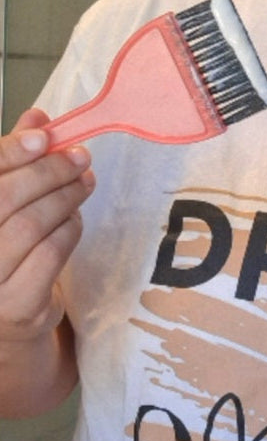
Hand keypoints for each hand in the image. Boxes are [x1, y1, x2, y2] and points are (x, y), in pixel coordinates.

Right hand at [0, 108, 93, 345]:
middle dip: (49, 172)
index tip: (44, 137)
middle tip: (80, 158)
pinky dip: (69, 230)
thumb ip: (14, 162)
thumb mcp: (3, 203)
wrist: (6, 324)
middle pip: (5, 198)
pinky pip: (51, 253)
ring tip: (84, 183)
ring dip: (66, 197)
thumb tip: (37, 116)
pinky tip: (74, 219)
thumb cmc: (3, 252)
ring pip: (31, 225)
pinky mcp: (14, 306)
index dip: (10, 152)